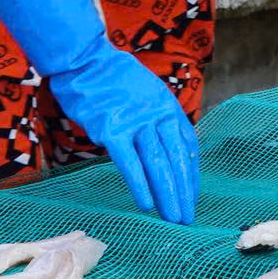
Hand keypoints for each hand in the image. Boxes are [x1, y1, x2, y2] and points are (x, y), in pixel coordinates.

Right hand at [40, 43, 201, 225]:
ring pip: (158, 163)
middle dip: (183, 191)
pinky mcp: (111, 129)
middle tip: (187, 218)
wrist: (85, 60)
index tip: (192, 196)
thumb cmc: (112, 79)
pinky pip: (130, 161)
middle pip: (176, 158)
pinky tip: (147, 204)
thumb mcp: (147, 93)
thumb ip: (158, 118)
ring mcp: (135, 121)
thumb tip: (167, 147)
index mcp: (168, 106)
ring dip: (167, 194)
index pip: (187, 146)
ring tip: (172, 218)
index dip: (190, 174)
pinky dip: (140, 184)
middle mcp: (157, 114)